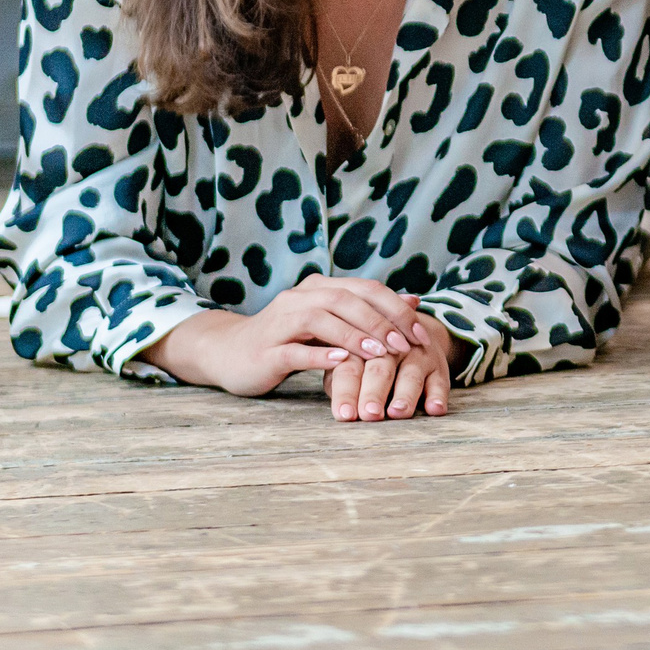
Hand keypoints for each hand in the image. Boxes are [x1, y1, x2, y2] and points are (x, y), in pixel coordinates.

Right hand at [141, 275, 436, 398]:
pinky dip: (321, 354)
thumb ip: (366, 310)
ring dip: (356, 335)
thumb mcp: (328, 321)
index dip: (396, 308)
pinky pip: (296, 350)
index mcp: (318, 288)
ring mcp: (280, 323)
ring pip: (322, 320)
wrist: (228, 353)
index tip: (421, 331)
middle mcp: (299, 299)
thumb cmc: (286, 339)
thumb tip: (414, 300)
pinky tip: (343, 361)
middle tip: (407, 344)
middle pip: (346, 300)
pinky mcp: (267, 351)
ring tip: (382, 352)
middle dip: (381, 321)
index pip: (365, 288)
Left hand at [328, 315, 455, 421]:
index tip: (344, 414)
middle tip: (369, 414)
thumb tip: (337, 404)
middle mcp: (390, 348)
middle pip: (381, 370)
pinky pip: (440, 381)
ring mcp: (416, 355)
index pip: (351, 369)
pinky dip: (439, 395)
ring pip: (411, 375)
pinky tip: (435, 409)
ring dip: (405, 394)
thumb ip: (339, 379)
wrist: (409, 330)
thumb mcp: (350, 359)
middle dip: (374, 392)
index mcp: (361, 346)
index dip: (347, 392)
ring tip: (398, 412)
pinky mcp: (438, 366)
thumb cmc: (368, 356)